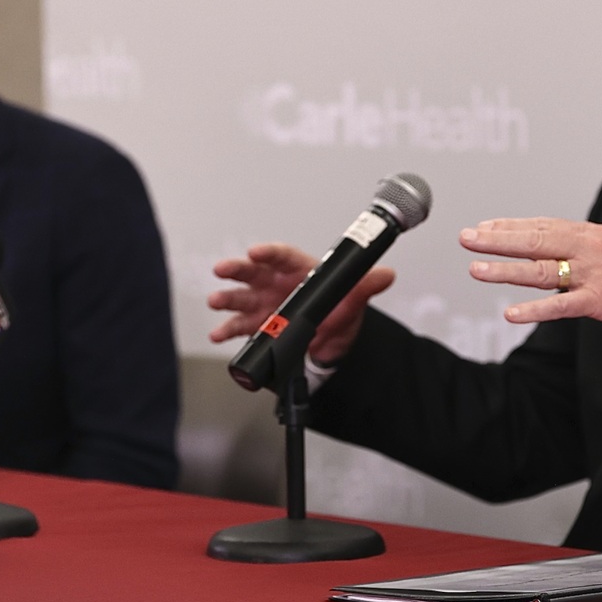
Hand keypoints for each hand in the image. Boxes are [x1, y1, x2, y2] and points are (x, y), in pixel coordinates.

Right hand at [207, 243, 394, 365]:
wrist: (334, 348)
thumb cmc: (340, 316)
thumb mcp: (354, 302)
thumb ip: (365, 288)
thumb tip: (385, 275)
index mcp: (300, 271)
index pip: (283, 257)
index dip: (269, 253)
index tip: (256, 252)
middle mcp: (278, 284)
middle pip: (254, 272)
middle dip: (236, 270)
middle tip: (223, 270)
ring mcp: (266, 305)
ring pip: (242, 298)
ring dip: (227, 299)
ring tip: (216, 302)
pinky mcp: (260, 326)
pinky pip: (240, 326)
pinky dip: (228, 329)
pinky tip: (219, 333)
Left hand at [459, 218, 601, 365]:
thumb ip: (577, 253)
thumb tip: (544, 254)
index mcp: (590, 234)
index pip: (542, 225)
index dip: (509, 226)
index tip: (482, 226)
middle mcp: (589, 248)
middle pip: (535, 240)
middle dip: (497, 239)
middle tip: (466, 238)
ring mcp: (594, 274)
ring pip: (541, 270)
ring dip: (505, 270)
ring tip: (476, 270)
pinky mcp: (601, 301)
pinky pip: (561, 306)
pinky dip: (535, 310)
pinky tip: (511, 313)